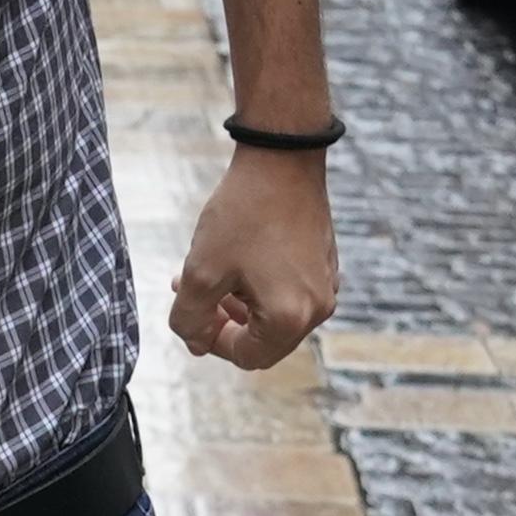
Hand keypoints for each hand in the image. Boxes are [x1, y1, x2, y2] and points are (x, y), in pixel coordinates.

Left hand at [168, 148, 339, 369]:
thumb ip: (190, 318)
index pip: (248, 357)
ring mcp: (325, 284)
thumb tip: (195, 344)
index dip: (212, 343)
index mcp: (292, 318)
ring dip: (236, 304)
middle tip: (192, 295)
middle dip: (223, 322)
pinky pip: (288, 291)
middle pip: (263, 340)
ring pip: (273, 315)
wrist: (281, 158)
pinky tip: (232, 261)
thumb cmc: (242, 215)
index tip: (191, 314)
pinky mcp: (323, 263)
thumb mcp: (201, 272)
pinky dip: (257, 287)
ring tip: (203, 277)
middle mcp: (318, 307)